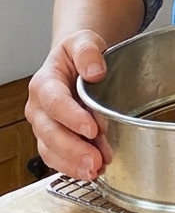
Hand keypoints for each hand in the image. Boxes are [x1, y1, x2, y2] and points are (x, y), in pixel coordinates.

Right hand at [25, 31, 113, 179]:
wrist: (76, 62)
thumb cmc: (79, 53)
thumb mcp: (84, 41)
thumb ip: (88, 52)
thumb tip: (95, 71)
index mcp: (45, 82)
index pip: (55, 102)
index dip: (72, 118)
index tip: (92, 128)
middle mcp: (39, 108)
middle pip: (50, 132)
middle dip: (73, 149)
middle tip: (95, 159)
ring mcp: (44, 125)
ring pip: (51, 150)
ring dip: (73, 163)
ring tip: (96, 169)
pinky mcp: (53, 139)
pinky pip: (56, 158)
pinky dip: (72, 167)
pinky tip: (92, 171)